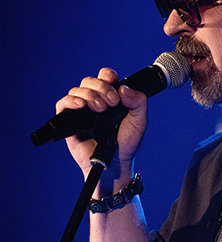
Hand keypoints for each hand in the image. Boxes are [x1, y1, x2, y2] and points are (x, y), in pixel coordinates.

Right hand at [55, 67, 147, 181]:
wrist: (116, 164)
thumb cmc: (126, 144)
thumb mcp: (139, 121)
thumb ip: (138, 102)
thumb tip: (124, 88)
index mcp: (109, 98)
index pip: (104, 77)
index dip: (108, 77)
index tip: (116, 88)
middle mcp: (94, 102)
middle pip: (89, 80)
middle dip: (101, 88)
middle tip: (112, 103)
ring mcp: (81, 112)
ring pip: (76, 90)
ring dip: (89, 95)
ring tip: (100, 109)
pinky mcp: (69, 122)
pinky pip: (62, 104)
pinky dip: (71, 101)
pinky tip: (81, 106)